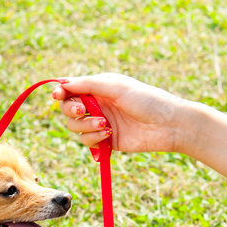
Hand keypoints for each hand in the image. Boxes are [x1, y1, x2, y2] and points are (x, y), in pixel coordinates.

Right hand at [52, 73, 187, 154]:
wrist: (168, 125)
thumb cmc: (146, 100)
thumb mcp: (116, 87)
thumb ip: (88, 84)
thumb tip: (62, 84)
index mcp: (100, 87)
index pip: (71, 89)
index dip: (61, 92)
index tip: (58, 96)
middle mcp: (98, 104)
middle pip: (69, 109)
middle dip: (72, 110)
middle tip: (83, 110)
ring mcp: (101, 123)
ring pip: (76, 127)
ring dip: (86, 126)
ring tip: (105, 125)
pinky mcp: (106, 141)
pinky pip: (88, 141)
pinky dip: (94, 138)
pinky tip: (109, 135)